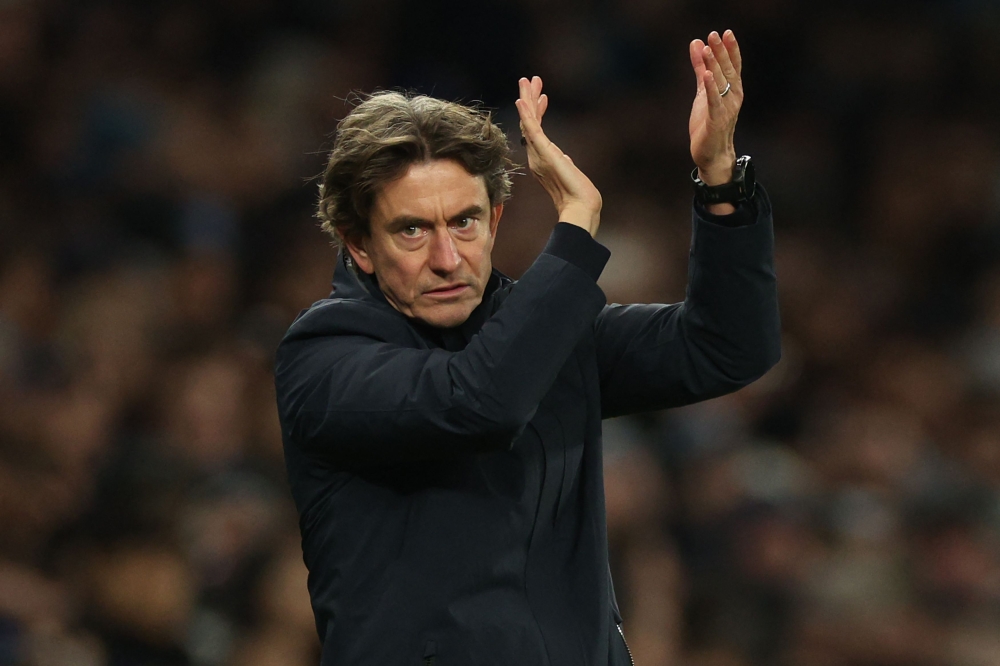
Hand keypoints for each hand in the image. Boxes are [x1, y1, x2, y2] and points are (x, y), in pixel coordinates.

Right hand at [516, 76, 601, 237]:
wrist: (580, 206)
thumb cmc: (578, 195)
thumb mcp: (570, 172)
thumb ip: (563, 163)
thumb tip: (564, 158)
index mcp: (541, 159)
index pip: (536, 130)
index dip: (538, 112)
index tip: (543, 97)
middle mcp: (536, 156)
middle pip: (529, 122)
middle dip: (530, 99)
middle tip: (529, 79)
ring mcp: (538, 154)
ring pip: (529, 121)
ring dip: (527, 99)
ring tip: (526, 80)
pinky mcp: (543, 153)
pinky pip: (532, 129)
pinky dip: (526, 114)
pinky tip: (522, 100)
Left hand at [688, 30, 742, 187]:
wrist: (712, 154)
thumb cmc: (709, 122)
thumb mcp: (703, 91)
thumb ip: (701, 68)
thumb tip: (697, 43)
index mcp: (733, 90)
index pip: (734, 65)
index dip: (730, 49)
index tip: (726, 32)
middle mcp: (733, 97)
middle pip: (728, 70)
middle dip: (721, 52)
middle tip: (715, 34)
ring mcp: (726, 109)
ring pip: (721, 83)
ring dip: (715, 65)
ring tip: (708, 48)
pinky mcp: (716, 120)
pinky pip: (714, 102)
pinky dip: (711, 88)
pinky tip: (707, 75)